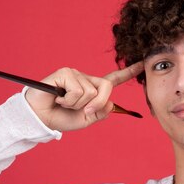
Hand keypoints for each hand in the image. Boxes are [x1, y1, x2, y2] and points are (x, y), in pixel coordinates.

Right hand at [24, 61, 143, 131]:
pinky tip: (58, 98)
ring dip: (77, 104)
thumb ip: (101, 112)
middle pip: (106, 87)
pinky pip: (77, 90)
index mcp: (93, 89)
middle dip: (97, 103)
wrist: (41, 118)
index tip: (142, 64)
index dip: (128, 73)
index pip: (113, 79)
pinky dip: (68, 100)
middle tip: (82, 110)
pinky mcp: (65, 72)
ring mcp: (76, 74)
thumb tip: (109, 102)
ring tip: (64, 103)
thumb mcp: (86, 119)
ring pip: (91, 92)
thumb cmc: (61, 118)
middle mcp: (86, 79)